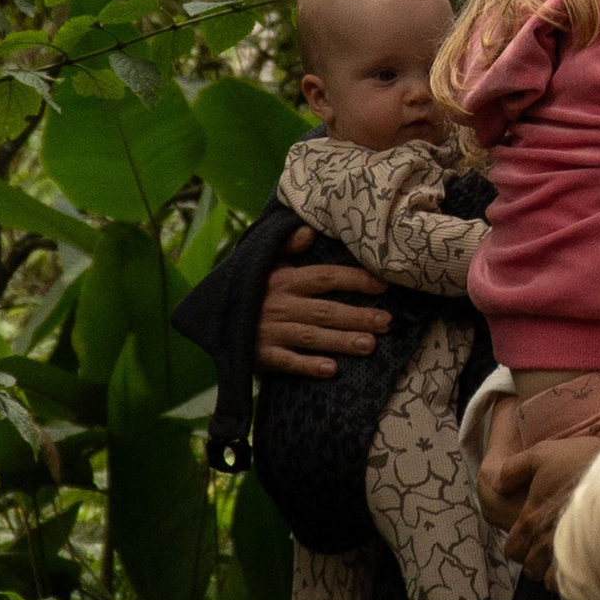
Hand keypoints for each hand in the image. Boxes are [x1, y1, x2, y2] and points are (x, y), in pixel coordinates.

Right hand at [254, 236, 391, 378]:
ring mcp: (271, 331)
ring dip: (340, 341)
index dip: (355, 279)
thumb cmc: (251, 290)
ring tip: (369, 345)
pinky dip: (308, 365)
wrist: (213, 319)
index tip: (382, 284)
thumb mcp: (265, 263)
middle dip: (356, 315)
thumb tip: (309, 230)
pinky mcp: (261, 355)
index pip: (325, 277)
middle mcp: (280, 305)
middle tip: (386, 322)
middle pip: (324, 310)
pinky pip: (287, 361)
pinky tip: (331, 370)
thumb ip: (287, 246)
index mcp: (284, 280)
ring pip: (311, 336)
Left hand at [502, 438, 591, 580]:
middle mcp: (546, 541)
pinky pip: (577, 582)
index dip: (518, 546)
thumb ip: (514, 469)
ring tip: (566, 558)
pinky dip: (577, 577)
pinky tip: (585, 564)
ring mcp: (570, 552)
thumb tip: (498, 484)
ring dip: (556, 571)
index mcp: (531, 519)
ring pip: (552, 579)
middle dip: (536, 562)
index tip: (528, 539)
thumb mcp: (542, 454)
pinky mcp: (593, 558)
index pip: (513, 549)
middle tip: (548, 549)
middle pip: (531, 568)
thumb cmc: (580, 462)